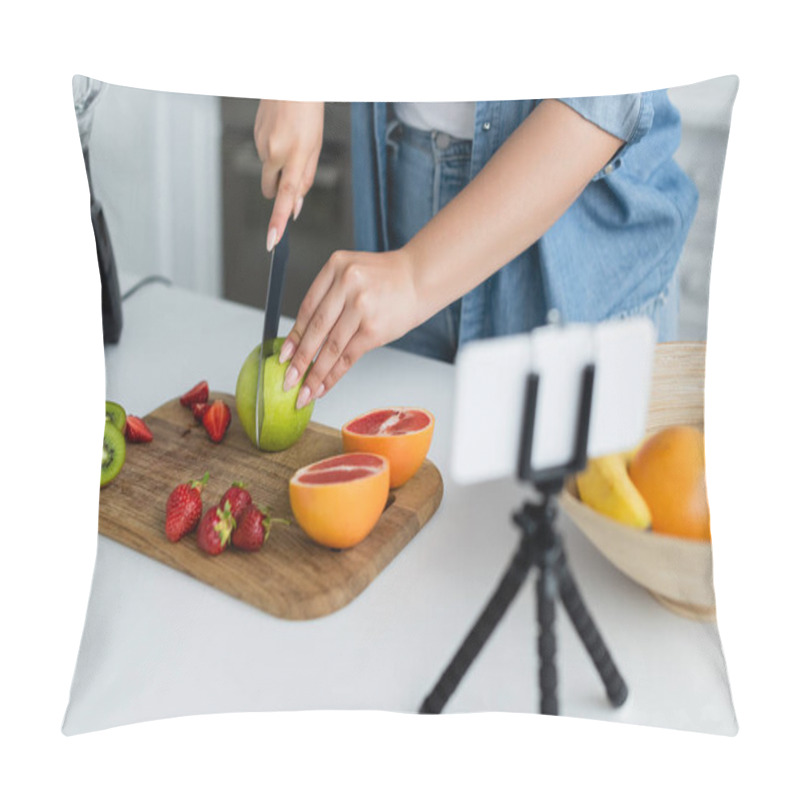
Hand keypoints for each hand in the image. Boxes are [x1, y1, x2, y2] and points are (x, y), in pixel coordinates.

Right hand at [254, 100, 323, 249]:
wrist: (291, 80)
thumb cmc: (309, 114)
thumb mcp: (316, 147)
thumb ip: (306, 179)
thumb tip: (295, 206)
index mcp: (296, 155)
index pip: (286, 196)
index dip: (278, 221)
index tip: (272, 240)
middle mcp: (275, 151)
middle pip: (270, 190)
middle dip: (278, 191)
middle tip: (292, 171)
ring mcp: (261, 144)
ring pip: (268, 172)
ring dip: (278, 166)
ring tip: (290, 141)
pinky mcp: (254, 136)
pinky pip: (263, 155)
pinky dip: (272, 151)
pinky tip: (280, 133)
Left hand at [279, 249, 419, 407]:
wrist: (420, 278)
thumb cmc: (386, 280)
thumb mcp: (352, 273)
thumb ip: (330, 296)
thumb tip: (303, 338)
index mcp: (336, 266)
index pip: (307, 308)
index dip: (293, 336)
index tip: (283, 356)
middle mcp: (346, 284)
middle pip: (315, 329)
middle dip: (299, 360)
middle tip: (287, 380)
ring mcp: (361, 307)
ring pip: (331, 347)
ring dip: (315, 374)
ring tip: (304, 392)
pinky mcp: (374, 328)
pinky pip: (348, 356)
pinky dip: (334, 374)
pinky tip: (325, 386)